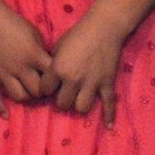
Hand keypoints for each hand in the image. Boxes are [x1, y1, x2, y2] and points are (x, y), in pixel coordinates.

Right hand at [0, 2, 54, 116]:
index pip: (52, 77)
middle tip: (44, 90)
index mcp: (34, 56)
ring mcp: (3, 73)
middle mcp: (20, 67)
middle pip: (37, 91)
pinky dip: (0, 107)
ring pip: (19, 97)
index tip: (58, 82)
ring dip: (26, 98)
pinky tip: (6, 115)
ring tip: (29, 94)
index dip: (57, 82)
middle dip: (43, 93)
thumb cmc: (14, 23)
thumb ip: (43, 53)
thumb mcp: (35, 34)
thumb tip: (52, 68)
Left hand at [48, 9, 125, 128]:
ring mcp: (91, 83)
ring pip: (81, 108)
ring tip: (79, 99)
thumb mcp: (58, 46)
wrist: (104, 27)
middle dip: (62, 100)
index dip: (45, 88)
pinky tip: (109, 127)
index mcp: (58, 69)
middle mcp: (73, 80)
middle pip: (62, 104)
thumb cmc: (78, 34)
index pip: (44, 90)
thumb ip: (52, 64)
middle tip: (65, 93)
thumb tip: (48, 78)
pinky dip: (110, 116)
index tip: (49, 86)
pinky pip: (108, 104)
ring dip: (79, 105)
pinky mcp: (106, 84)